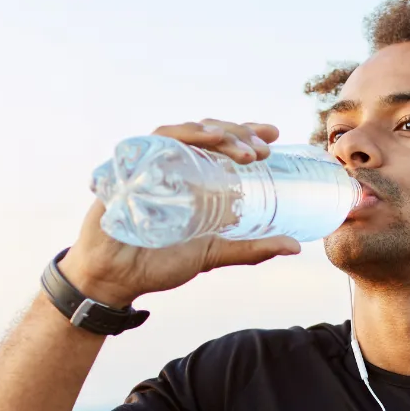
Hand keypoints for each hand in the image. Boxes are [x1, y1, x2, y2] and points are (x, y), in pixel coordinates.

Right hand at [59, 120, 300, 306]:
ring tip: (245, 153)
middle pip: (206, 132)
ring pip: (184, 131)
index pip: (220, 144)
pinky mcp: (128, 168)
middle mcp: (172, 164)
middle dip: (238, 133)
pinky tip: (204, 141)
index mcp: (192, 177)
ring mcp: (149, 163)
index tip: (274, 137)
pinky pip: (152, 142)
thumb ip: (250, 248)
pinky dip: (180, 137)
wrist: (115, 279)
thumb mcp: (213, 253)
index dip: (246, 134)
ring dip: (216, 135)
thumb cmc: (158, 263)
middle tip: (264, 150)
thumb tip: (294, 247)